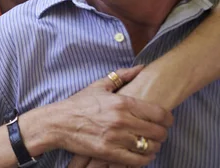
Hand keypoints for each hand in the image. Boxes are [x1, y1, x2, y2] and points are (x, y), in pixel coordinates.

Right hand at [45, 66, 171, 166]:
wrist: (58, 123)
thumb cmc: (79, 104)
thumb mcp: (99, 86)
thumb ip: (122, 76)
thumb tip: (142, 67)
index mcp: (122, 102)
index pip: (159, 113)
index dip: (168, 118)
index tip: (166, 120)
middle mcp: (121, 120)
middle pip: (158, 132)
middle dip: (162, 133)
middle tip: (157, 132)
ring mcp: (116, 138)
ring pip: (150, 147)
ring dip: (153, 146)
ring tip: (149, 143)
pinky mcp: (109, 153)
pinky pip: (137, 160)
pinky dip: (144, 158)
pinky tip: (141, 153)